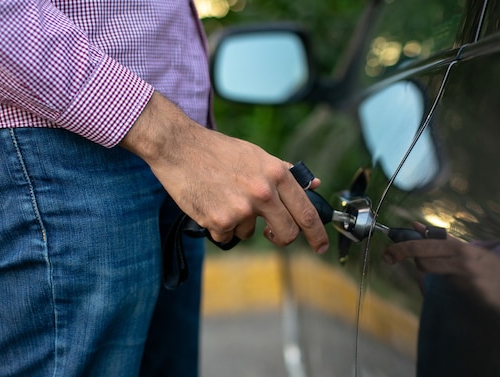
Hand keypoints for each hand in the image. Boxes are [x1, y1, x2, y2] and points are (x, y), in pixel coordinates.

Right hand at [120, 91, 328, 253]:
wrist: (179, 148)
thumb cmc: (218, 151)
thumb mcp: (257, 155)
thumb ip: (285, 172)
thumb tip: (314, 184)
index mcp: (276, 174)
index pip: (306, 212)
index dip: (317, 234)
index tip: (320, 246)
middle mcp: (263, 192)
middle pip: (286, 233)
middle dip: (279, 237)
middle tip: (271, 232)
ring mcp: (241, 209)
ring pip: (250, 234)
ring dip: (239, 223)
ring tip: (223, 198)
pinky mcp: (219, 221)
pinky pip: (226, 236)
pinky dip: (219, 226)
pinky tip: (210, 204)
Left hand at [384, 223, 499, 315]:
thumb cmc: (492, 269)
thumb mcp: (469, 251)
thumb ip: (441, 240)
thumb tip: (416, 226)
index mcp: (461, 247)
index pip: (426, 243)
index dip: (404, 246)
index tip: (388, 251)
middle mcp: (464, 259)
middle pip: (423, 257)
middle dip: (404, 256)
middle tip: (389, 258)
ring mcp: (469, 277)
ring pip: (432, 273)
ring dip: (428, 274)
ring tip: (445, 275)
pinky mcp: (475, 294)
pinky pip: (447, 292)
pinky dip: (447, 290)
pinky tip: (464, 290)